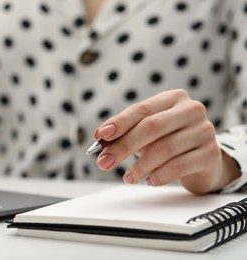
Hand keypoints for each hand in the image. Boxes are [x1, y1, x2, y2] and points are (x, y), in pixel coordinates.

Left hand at [94, 89, 240, 193]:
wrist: (202, 160)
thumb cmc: (168, 141)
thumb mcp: (145, 134)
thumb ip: (123, 133)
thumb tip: (99, 137)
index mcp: (173, 98)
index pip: (142, 109)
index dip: (120, 122)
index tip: (102, 136)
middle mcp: (191, 110)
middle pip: (152, 127)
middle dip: (124, 146)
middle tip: (104, 162)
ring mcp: (204, 131)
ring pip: (164, 148)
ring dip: (140, 166)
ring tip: (127, 177)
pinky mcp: (211, 154)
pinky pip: (179, 165)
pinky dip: (160, 175)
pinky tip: (149, 181)